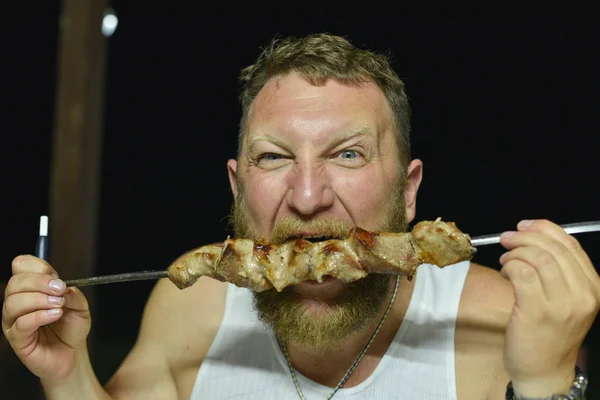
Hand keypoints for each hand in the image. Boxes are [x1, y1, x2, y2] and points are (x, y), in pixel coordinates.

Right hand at [2, 255, 90, 381]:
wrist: (72, 353)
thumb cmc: (70, 328)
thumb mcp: (80, 306)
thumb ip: (74, 294)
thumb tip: (65, 286)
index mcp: (30, 288)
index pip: (20, 266)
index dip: (37, 266)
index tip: (56, 275)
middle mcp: (17, 302)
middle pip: (15, 282)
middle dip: (40, 282)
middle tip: (60, 289)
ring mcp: (13, 320)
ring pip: (13, 302)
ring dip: (39, 299)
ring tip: (59, 305)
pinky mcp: (17, 338)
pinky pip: (20, 323)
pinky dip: (39, 316)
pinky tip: (54, 315)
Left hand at [499, 219, 599, 396]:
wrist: (544, 370)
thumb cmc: (550, 332)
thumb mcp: (566, 300)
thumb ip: (559, 271)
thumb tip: (534, 235)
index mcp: (594, 288)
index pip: (571, 245)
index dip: (545, 228)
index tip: (524, 225)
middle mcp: (583, 295)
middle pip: (553, 249)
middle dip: (524, 237)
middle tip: (506, 239)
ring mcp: (562, 305)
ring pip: (537, 258)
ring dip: (515, 253)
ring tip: (506, 261)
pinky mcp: (537, 311)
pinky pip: (521, 274)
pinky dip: (509, 267)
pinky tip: (505, 273)